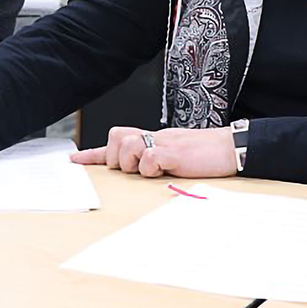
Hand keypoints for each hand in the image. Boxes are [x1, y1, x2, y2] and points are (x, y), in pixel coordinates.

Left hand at [69, 125, 237, 178]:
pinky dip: (153, 168)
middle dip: (118, 158)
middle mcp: (154, 137)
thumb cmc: (206, 155)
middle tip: (138, 169)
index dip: (94, 152)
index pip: (117, 139)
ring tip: (155, 169)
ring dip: (136, 163)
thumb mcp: (176, 156)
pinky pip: (150, 158)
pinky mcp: (174, 153)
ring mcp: (163, 143)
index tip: (75, 160)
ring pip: (128, 146)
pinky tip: (167, 170)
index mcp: (153, 139)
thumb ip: (157, 160)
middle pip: (116, 138)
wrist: (231, 147)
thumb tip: (144, 169)